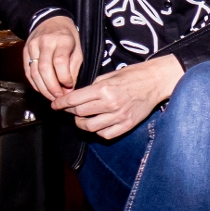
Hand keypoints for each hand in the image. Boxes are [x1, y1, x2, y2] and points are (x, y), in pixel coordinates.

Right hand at [23, 15, 81, 101]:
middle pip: (44, 69)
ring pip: (34, 72)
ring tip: (51, 96)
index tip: (69, 86)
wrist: (50, 20)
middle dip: (52, 87)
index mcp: (62, 39)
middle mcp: (45, 42)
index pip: (60, 62)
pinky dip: (34, 84)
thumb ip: (73, 69)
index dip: (64, 78)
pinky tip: (42, 90)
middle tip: (59, 97)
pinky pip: (28, 71)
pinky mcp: (25, 51)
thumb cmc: (68, 37)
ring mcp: (32, 46)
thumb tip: (69, 89)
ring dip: (43, 88)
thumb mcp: (78, 49)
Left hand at [55, 55, 182, 138]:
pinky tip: (96, 124)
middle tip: (67, 109)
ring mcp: (119, 117)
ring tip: (81, 118)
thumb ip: (92, 88)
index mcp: (103, 89)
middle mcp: (110, 104)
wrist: (154, 82)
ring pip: (90, 127)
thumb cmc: (131, 76)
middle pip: (79, 114)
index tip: (55, 104)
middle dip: (70, 112)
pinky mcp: (126, 125)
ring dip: (81, 123)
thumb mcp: (108, 76)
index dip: (61, 103)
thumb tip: (76, 98)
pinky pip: (105, 134)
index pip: (74, 100)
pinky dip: (97, 131)